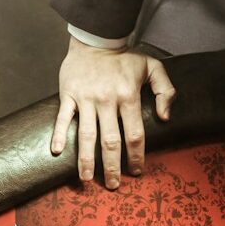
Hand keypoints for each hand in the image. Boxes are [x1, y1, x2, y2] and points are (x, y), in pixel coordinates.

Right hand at [50, 38, 174, 189]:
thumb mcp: (152, 67)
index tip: (136, 171)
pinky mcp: (69, 95)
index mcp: (128, 95)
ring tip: (87, 180)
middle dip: (112, 167)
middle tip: (114, 185)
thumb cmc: (124, 58)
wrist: (96, 40)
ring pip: (87, 136)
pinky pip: (63, 118)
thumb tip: (164, 117)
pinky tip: (58, 152)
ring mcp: (86, 99)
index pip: (134, 134)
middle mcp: (107, 100)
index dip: (136, 156)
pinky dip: (60, 135)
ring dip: (87, 160)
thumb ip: (166, 90)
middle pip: (111, 141)